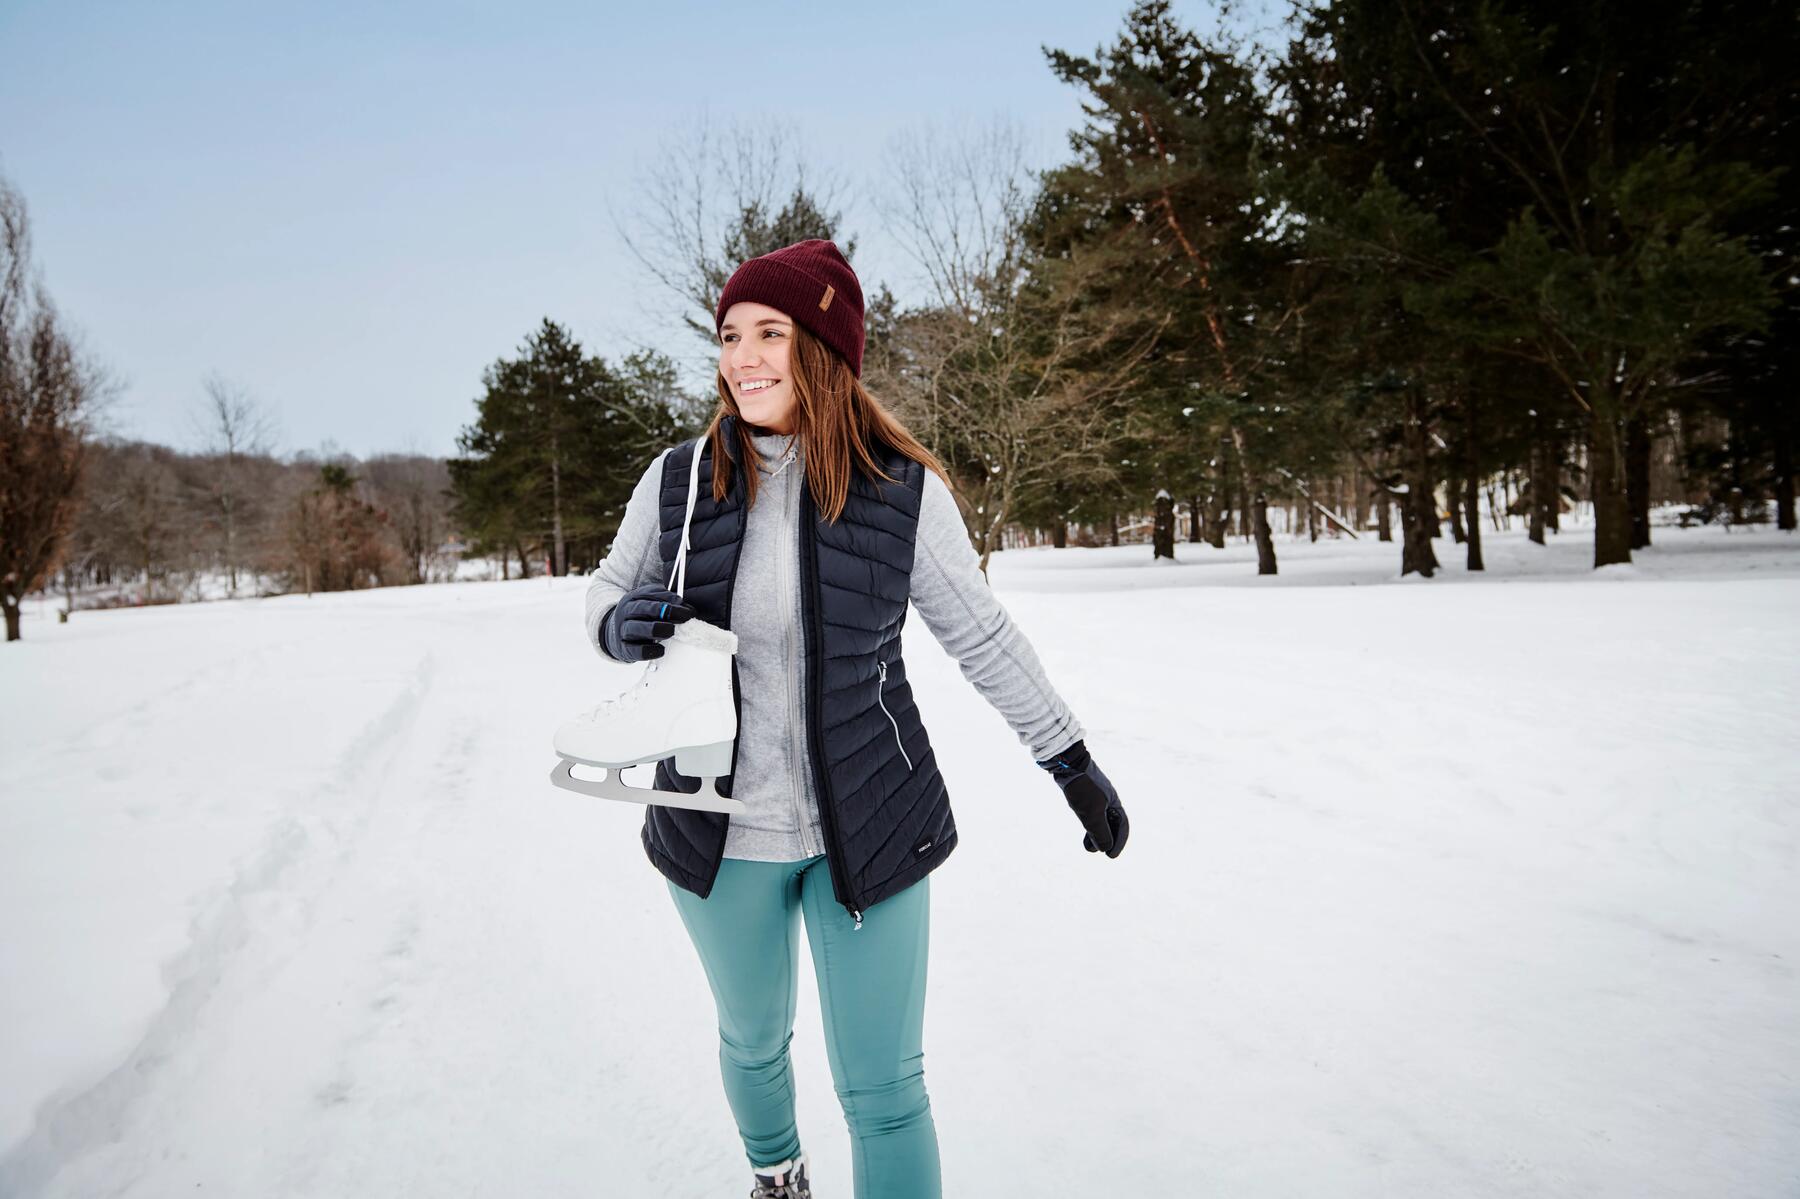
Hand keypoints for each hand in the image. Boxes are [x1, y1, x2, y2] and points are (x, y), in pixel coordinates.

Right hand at [601, 586, 695, 662]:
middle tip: (684, 617)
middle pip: (643, 608)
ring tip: (671, 631)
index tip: (688, 608)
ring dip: (656, 629)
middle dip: (666, 611)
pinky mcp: (624, 649)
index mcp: (634, 598)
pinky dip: (650, 650)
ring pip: (635, 628)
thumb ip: (667, 601)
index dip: (671, 600)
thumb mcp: (650, 603)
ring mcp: (623, 630)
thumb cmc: (641, 617)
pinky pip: (636, 650)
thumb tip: (685, 606)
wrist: (616, 633)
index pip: (651, 594)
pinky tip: (661, 649)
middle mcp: (626, 612)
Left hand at [1035, 740, 1128, 857]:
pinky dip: (1089, 824)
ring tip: (1088, 846)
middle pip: (1113, 823)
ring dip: (1097, 834)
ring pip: (1101, 818)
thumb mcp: (1091, 813)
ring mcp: (1096, 795)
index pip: (1122, 825)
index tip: (1111, 856)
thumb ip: (1099, 831)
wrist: (1066, 762)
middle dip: (1108, 839)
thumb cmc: (1082, 787)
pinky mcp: (1085, 793)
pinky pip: (1091, 812)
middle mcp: (1108, 798)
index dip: (1119, 842)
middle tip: (1102, 853)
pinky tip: (1083, 828)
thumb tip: (1104, 848)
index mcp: (1114, 801)